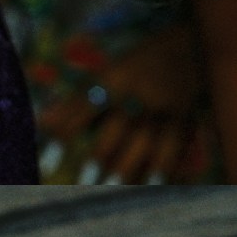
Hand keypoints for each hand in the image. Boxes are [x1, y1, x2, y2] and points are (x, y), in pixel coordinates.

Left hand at [38, 22, 206, 184]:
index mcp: (115, 77)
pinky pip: (176, 147)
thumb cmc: (138, 63)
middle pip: (119, 127)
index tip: (47, 165)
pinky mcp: (187, 117)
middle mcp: (140, 91)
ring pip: (149, 141)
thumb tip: (42, 124)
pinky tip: (152, 188)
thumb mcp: (107, 74)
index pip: (83, 107)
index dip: (65, 135)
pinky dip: (164, 169)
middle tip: (84, 185)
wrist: (193, 43)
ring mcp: (166, 105)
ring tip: (116, 193)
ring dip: (133, 168)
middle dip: (102, 156)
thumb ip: (77, 102)